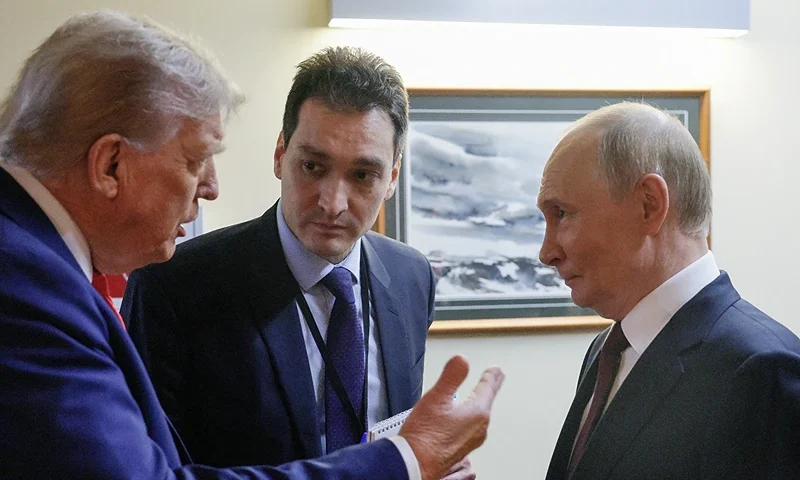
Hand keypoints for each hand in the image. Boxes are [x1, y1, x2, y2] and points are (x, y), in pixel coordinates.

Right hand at [399, 355, 503, 479]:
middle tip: (494, 378)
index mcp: (476, 413)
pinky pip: (472, 427)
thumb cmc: (424, 436)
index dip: (491, 376)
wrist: (414, 464)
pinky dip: (470, 416)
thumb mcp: (436, 397)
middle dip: (488, 388)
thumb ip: (451, 376)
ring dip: (479, 402)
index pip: (488, 388)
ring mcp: (471, 440)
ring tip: (479, 395)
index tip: (496, 370)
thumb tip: (462, 360)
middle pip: (486, 401)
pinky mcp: (462, 448)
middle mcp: (478, 429)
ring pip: (479, 415)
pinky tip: (461, 417)